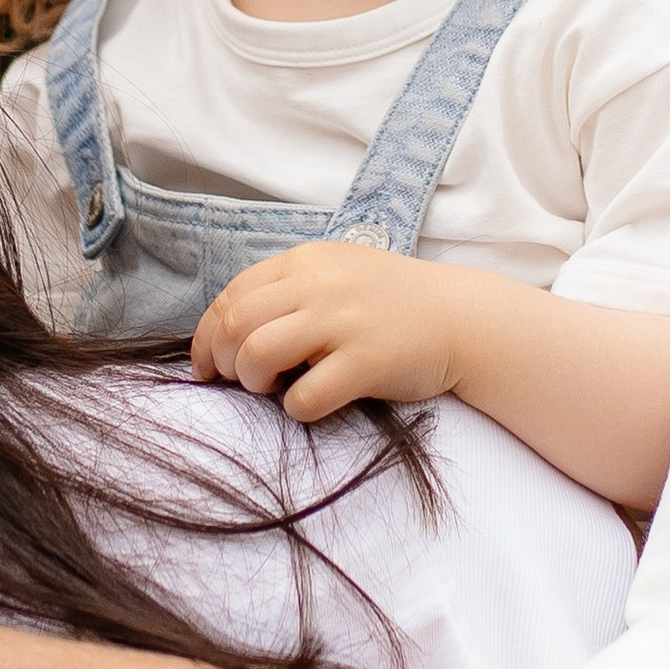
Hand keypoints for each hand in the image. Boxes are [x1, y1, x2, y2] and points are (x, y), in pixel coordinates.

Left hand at [191, 241, 477, 418]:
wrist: (462, 318)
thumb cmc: (392, 304)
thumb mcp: (337, 274)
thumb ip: (288, 290)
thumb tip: (229, 330)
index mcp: (305, 261)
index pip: (231, 295)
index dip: (207, 336)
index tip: (207, 365)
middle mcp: (319, 285)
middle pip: (235, 325)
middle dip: (223, 360)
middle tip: (238, 381)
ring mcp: (343, 322)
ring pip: (257, 354)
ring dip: (252, 381)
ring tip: (272, 388)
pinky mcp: (367, 361)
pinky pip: (305, 395)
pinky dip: (297, 407)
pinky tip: (312, 402)